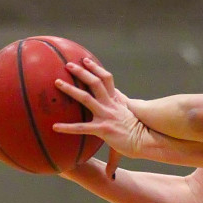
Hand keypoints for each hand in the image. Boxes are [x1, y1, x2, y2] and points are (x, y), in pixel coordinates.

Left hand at [53, 58, 147, 178]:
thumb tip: (118, 112)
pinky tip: (55, 127)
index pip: (107, 79)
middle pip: (95, 82)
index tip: (86, 60)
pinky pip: (82, 127)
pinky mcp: (103, 129)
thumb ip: (121, 115)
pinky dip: (67, 127)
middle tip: (68, 65)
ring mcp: (106, 116)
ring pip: (86, 98)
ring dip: (70, 89)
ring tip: (57, 82)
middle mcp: (110, 105)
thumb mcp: (129, 119)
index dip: (96, 68)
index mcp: (117, 101)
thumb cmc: (139, 133)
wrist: (147, 141)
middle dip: (81, 72)